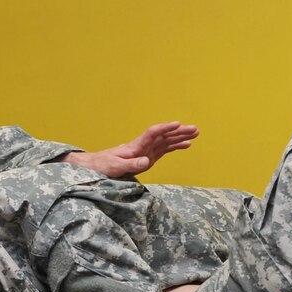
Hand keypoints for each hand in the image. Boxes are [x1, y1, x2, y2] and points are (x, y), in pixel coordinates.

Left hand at [59, 121, 198, 177]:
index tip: (177, 124)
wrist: (95, 166)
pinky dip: (175, 146)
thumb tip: (147, 161)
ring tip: (196, 133)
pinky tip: (186, 145)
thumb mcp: (116, 167)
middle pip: (163, 135)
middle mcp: (142, 146)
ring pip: (166, 141)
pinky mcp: (146, 157)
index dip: (165, 128)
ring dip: (180, 137)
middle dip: (179, 131)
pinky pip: (164, 149)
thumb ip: (131, 164)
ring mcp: (145, 151)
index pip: (152, 133)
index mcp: (135, 146)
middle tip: (195, 129)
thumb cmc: (103, 166)